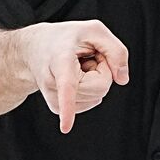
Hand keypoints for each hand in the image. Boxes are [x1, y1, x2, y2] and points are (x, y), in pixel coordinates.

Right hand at [14, 20, 129, 133]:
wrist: (36, 47)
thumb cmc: (68, 37)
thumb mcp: (95, 30)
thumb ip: (116, 50)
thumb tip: (122, 80)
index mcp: (61, 62)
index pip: (66, 87)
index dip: (67, 107)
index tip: (65, 128)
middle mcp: (53, 83)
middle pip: (99, 88)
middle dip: (103, 70)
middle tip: (87, 56)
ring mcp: (53, 98)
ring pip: (97, 96)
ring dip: (97, 79)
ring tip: (80, 65)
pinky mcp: (58, 107)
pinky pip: (91, 102)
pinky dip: (91, 88)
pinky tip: (78, 75)